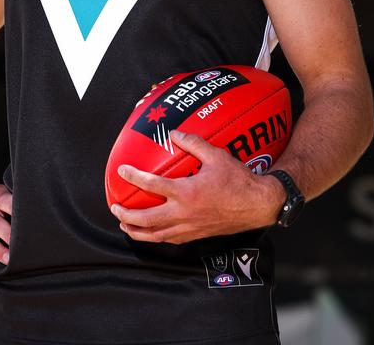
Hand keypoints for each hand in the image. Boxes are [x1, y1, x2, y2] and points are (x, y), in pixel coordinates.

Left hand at [110, 130, 283, 243]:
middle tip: (115, 206)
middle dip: (126, 215)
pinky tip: (151, 232)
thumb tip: (174, 134)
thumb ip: (193, 143)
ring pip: (155, 235)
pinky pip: (169, 239)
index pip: (151, 185)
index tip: (121, 171)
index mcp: (186, 193)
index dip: (133, 177)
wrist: (258, 205)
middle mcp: (184, 214)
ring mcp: (189, 228)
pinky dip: (155, 237)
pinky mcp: (196, 235)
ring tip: (125, 224)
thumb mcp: (216, 156)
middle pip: (146, 220)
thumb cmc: (239, 181)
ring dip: (136, 231)